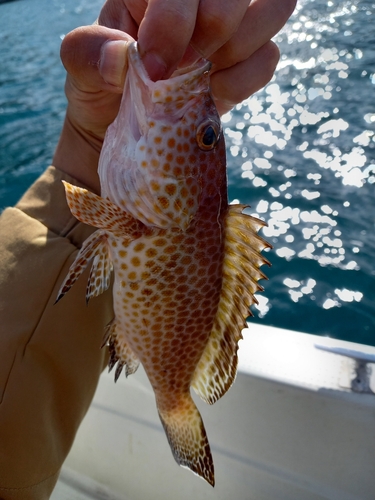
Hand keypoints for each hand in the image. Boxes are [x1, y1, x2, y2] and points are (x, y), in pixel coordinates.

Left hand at [53, 0, 295, 192]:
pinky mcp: (244, 64)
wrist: (124, 132)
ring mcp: (227, 31)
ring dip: (237, 49)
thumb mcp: (80, 72)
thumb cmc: (101, 92)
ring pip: (271, 8)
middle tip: (186, 68)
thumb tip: (123, 56)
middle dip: (216, 28)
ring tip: (203, 76)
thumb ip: (88, 54)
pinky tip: (213, 94)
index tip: (155, 70)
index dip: (175, 18)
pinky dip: (243, 80)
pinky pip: (268, 59)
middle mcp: (196, 2)